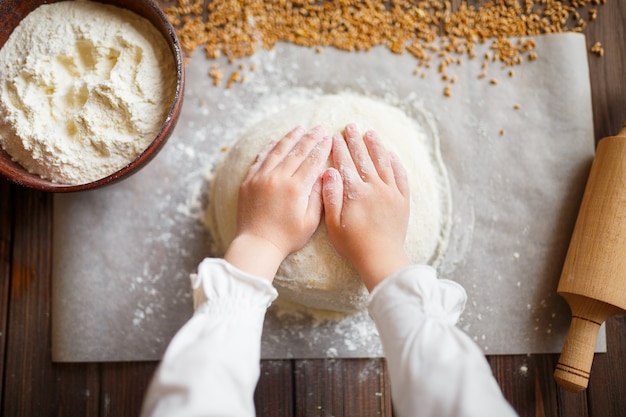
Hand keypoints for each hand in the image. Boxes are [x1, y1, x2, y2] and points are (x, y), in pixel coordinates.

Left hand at [225, 126, 331, 281]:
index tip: (328, 138)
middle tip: (319, 128)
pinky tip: (275, 142)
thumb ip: (317, 196)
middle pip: (296, 152)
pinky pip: (260, 159)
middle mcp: (277, 178)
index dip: (321, 148)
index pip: (312, 161)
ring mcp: (260, 178)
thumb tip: (324, 175)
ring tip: (299, 129)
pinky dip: (268, 149)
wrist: (257, 244)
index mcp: (295, 188)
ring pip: (277, 151)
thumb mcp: (310, 221)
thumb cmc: (286, 237)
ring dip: (290, 138)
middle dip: (309, 138)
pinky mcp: (248, 181)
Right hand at [322, 124, 410, 290]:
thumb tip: (328, 172)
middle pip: (364, 158)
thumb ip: (330, 196)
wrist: (381, 259)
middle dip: (356, 141)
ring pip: (383, 162)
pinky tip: (391, 154)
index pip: (345, 164)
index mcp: (355, 193)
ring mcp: (391, 193)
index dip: (339, 148)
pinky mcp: (402, 200)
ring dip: (376, 146)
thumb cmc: (353, 245)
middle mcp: (374, 188)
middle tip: (350, 127)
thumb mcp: (333, 224)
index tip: (334, 136)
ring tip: (370, 133)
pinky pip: (400, 176)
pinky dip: (395, 163)